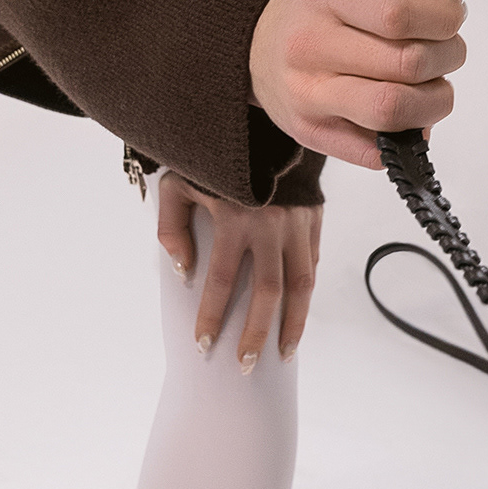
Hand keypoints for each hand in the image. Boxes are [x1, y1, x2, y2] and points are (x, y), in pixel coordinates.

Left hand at [157, 170, 322, 365]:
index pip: (221, 280)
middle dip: (256, 334)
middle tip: (245, 365)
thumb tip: (183, 271)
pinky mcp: (315, 217)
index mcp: (234, 216)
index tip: (204, 346)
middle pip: (267, 293)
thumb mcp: (178, 183)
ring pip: (301, 285)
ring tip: (283, 354)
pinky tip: (297, 315)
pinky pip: (312, 263)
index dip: (212, 317)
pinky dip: (305, 293)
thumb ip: (172, 228)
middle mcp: (270, 223)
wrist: (261, 123)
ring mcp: (298, 222)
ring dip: (293, 323)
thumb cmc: (212, 156)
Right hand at [248, 0, 466, 169]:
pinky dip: (407, 137)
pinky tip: (410, 115)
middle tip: (448, 48)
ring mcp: (309, 96)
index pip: (398, 14)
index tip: (451, 15)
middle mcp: (311, 46)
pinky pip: (374, 152)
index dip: (442, 17)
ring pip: (393, 112)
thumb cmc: (310, 5)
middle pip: (406, 64)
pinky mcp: (312, 133)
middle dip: (448, 55)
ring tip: (433, 84)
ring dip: (435, 101)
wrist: (251, 44)